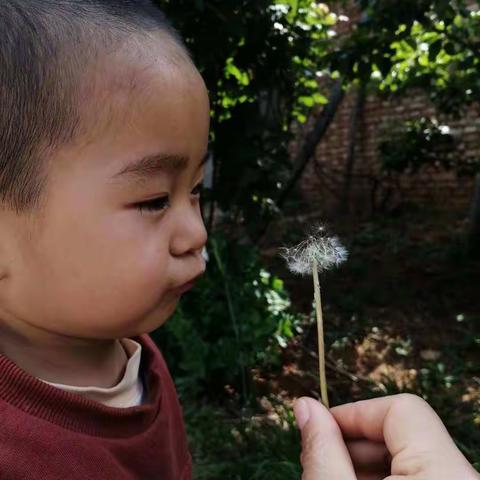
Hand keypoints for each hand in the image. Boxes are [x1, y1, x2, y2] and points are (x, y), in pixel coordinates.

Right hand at [294, 393, 478, 479]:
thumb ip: (322, 449)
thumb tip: (304, 405)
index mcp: (444, 473)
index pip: (401, 409)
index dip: (354, 413)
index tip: (319, 428)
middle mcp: (462, 479)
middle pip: (405, 435)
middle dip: (355, 443)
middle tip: (319, 464)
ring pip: (410, 462)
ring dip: (366, 466)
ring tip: (333, 479)